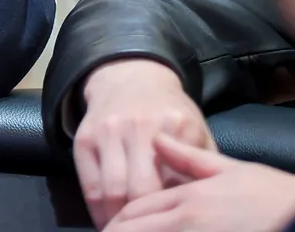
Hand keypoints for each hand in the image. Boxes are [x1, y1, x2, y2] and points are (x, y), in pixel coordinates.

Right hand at [75, 59, 210, 227]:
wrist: (131, 77)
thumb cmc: (170, 113)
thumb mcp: (197, 130)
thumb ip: (204, 165)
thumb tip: (209, 206)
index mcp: (178, 126)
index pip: (179, 183)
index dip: (178, 213)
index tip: (179, 229)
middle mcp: (141, 127)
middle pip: (142, 190)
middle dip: (145, 224)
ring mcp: (109, 131)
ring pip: (112, 191)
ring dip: (118, 221)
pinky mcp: (85, 137)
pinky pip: (89, 184)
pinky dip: (97, 210)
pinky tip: (107, 221)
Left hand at [103, 134, 294, 230]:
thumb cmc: (281, 199)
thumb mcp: (234, 171)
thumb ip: (190, 158)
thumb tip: (157, 138)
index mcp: (190, 198)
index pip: (135, 209)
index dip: (119, 220)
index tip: (111, 224)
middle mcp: (188, 222)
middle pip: (132, 229)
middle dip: (118, 230)